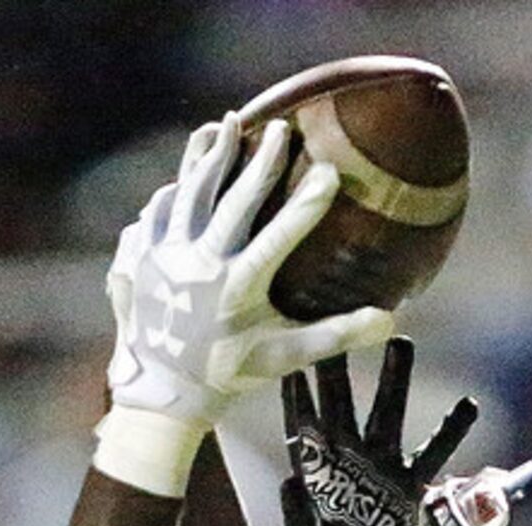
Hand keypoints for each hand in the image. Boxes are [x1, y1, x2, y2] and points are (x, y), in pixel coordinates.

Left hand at [105, 116, 391, 433]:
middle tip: (281, 129)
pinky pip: (159, 212)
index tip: (328, 171)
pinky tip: (187, 172)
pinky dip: (175, 188)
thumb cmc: (229, 374)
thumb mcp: (283, 357)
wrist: (160, 394)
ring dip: (210, 157)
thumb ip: (335, 334)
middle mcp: (200, 266)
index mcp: (238, 288)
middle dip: (260, 161)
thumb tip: (390, 319)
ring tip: (227, 124)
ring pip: (191, 195)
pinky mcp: (141, 258)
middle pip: (235, 201)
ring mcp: (166, 258)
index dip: (305, 203)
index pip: (280, 236)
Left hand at [277, 335, 478, 525]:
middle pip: (341, 407)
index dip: (296, 396)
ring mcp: (382, 471)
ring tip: (400, 343)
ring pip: (387, 416)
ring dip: (393, 381)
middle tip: (338, 326)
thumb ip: (297, 521)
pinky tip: (468, 405)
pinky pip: (433, 454)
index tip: (291, 358)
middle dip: (339, 369)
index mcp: (316, 477)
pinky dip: (451, 431)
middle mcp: (348, 464)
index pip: (302, 427)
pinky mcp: (411, 490)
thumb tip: (294, 479)